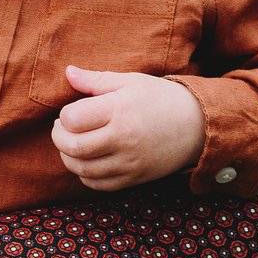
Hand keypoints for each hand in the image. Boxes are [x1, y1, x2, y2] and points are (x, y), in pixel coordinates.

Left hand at [51, 67, 204, 190]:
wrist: (197, 125)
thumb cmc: (160, 98)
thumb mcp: (130, 81)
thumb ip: (95, 80)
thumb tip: (67, 72)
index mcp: (119, 110)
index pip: (73, 119)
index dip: (65, 115)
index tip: (72, 111)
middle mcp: (123, 139)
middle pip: (73, 147)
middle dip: (59, 138)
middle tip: (64, 129)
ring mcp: (129, 162)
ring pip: (81, 169)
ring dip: (69, 157)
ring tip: (75, 143)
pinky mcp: (134, 179)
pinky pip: (97, 184)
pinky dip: (85, 174)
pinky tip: (89, 159)